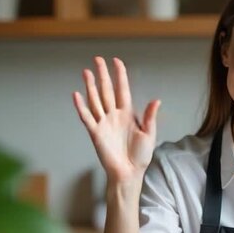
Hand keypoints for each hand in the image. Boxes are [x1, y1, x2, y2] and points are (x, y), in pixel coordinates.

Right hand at [73, 56, 159, 187]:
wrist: (130, 172)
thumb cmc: (140, 155)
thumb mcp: (149, 134)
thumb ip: (149, 116)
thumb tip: (156, 100)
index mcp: (127, 114)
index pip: (122, 90)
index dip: (120, 75)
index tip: (116, 62)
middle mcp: (114, 115)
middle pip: (106, 90)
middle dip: (102, 75)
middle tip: (97, 59)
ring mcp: (104, 123)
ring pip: (95, 100)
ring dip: (90, 86)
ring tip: (86, 72)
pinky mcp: (95, 133)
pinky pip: (87, 117)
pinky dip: (81, 106)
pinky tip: (77, 94)